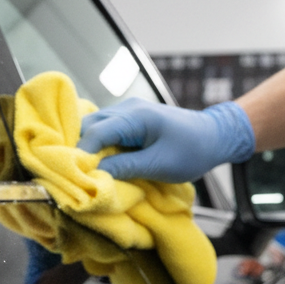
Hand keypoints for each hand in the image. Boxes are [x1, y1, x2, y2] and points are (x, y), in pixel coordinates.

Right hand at [77, 98, 255, 183]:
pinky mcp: (130, 119)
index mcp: (136, 117)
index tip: (69, 174)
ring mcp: (128, 111)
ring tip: (81, 170)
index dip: (79, 153)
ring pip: (94, 126)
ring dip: (87, 147)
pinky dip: (97, 145)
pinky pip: (105, 129)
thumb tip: (94, 175)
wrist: (215, 136)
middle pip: (88, 125)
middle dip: (78, 148)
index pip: (95, 132)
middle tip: (70, 174)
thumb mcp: (160, 165)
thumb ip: (125, 167)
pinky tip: (95, 161)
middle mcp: (128, 108)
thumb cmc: (192, 151)